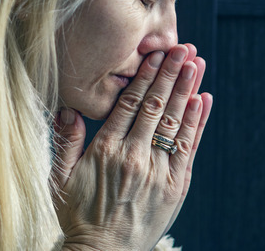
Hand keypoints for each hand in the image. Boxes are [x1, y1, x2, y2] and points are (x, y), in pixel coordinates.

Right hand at [53, 44, 211, 250]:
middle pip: (156, 106)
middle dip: (172, 74)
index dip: (145, 76)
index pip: (130, 103)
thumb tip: (67, 109)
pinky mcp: (176, 187)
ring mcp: (158, 172)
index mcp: (106, 151)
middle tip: (184, 48)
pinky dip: (197, 122)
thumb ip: (65, 142)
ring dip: (188, 90)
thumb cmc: (79, 216)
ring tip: (197, 64)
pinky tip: (204, 100)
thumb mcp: (60, 179)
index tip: (156, 54)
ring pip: (175, 122)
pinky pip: (189, 147)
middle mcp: (135, 157)